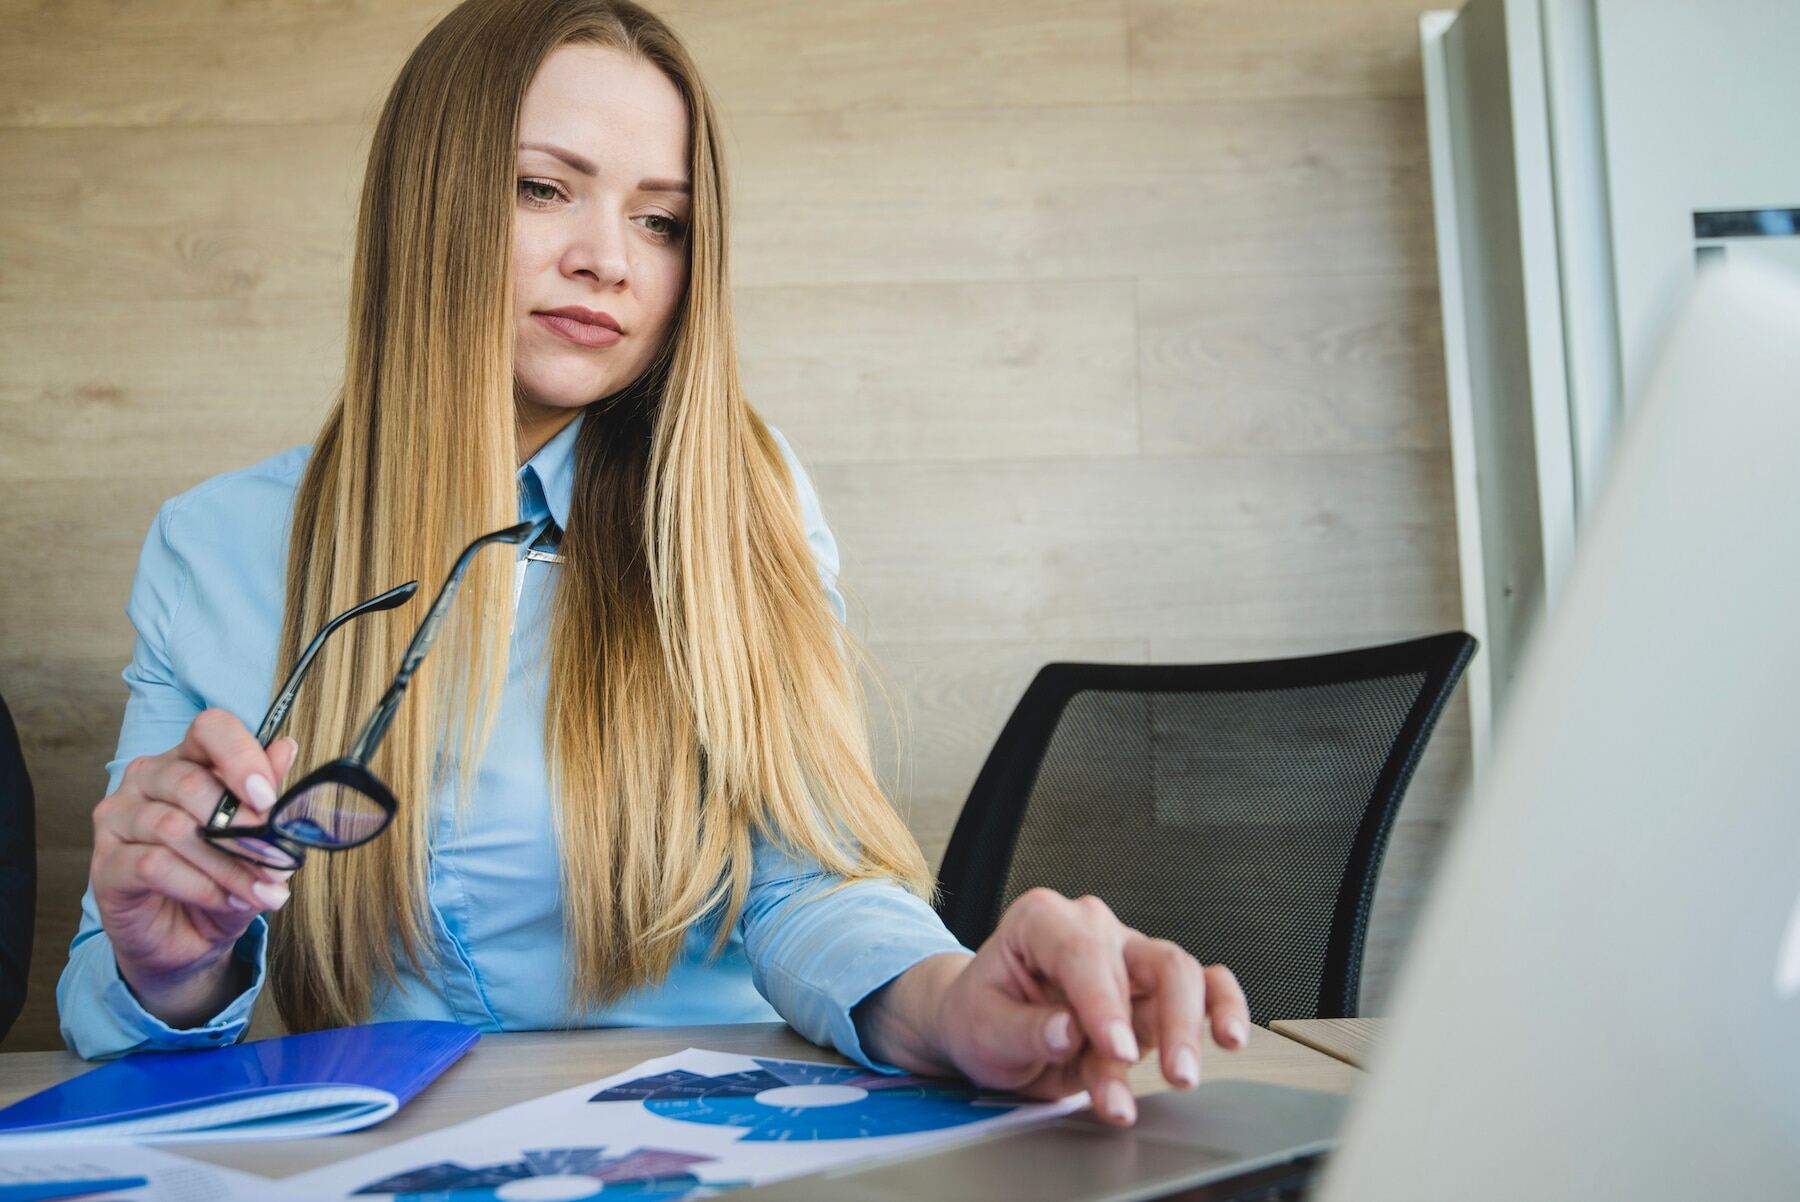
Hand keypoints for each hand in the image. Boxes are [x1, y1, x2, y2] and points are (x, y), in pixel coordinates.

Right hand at [89, 707, 299, 1025]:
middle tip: (275, 858)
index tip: (269, 798)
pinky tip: (224, 899)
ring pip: (175, 827)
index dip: (242, 756)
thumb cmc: (222, 878)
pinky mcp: (106, 863)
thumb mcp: (256, 839)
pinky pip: (153, 865)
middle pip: (191, 782)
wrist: (187, 940)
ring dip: (227, 864)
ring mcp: (119, 818)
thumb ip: (266, 795)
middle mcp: (148, 779)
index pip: (210, 729)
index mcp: (189, 760)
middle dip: (243, 825)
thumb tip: (286, 748)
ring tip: (260, 890)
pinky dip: (199, 885)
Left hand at [914, 889, 1248, 1125]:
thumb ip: (1023, 1029)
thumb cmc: (980, 1015)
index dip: (1104, 1003)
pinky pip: (1203, 986)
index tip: (1114, 1049)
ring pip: (1181, 975)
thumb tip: (1067, 1032)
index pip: (1084, 953)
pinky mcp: (1151, 991)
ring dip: (1191, 1028)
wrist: (983, 1030)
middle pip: (1150, 960)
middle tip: (1169, 1075)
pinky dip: (1222, 1008)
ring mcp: (1128, 958)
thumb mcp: (981, 1027)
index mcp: (1042, 920)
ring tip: (1185, 1075)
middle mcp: (1093, 930)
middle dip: (1167, 1020)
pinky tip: (1229, 1035)